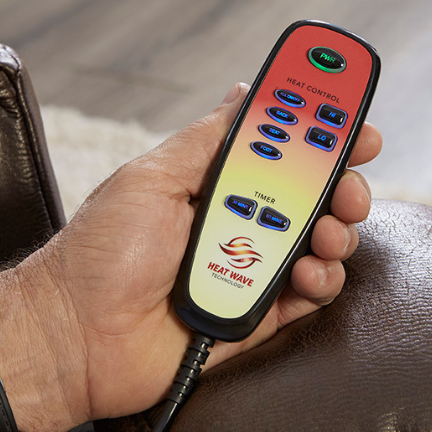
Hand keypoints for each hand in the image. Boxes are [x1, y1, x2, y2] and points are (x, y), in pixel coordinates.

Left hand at [0, 83, 382, 431]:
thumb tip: (246, 94)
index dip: (322, 134)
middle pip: (313, 196)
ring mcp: (250, 269)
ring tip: (326, 234)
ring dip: (337, 233)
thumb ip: (208, 141)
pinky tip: (306, 275)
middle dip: (342, 185)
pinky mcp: (257, 316)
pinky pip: (307, 297)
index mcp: (213, 183)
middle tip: (348, 188)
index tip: (356, 125)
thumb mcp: (152, 178)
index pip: (280, 150)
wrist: (75, 337)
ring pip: (320, 244)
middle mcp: (237, 222)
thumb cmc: (100, 255)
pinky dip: (319, 282)